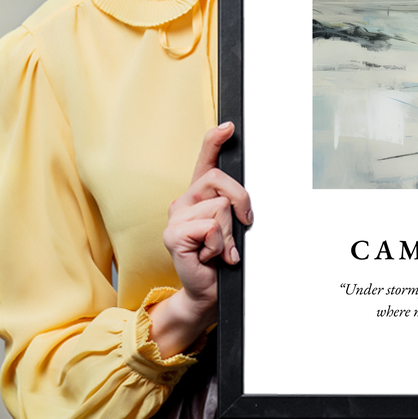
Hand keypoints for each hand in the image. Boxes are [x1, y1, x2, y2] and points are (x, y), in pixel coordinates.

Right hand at [148, 122, 252, 356]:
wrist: (208, 291)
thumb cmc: (222, 259)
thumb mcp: (233, 227)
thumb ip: (234, 207)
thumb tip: (244, 199)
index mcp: (199, 196)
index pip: (205, 160)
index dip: (215, 141)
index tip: (229, 126)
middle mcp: (184, 201)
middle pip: (220, 180)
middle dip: (241, 202)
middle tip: (242, 226)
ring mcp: (175, 217)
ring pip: (220, 207)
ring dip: (229, 233)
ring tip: (221, 249)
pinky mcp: (173, 235)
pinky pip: (210, 227)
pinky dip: (219, 245)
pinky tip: (210, 256)